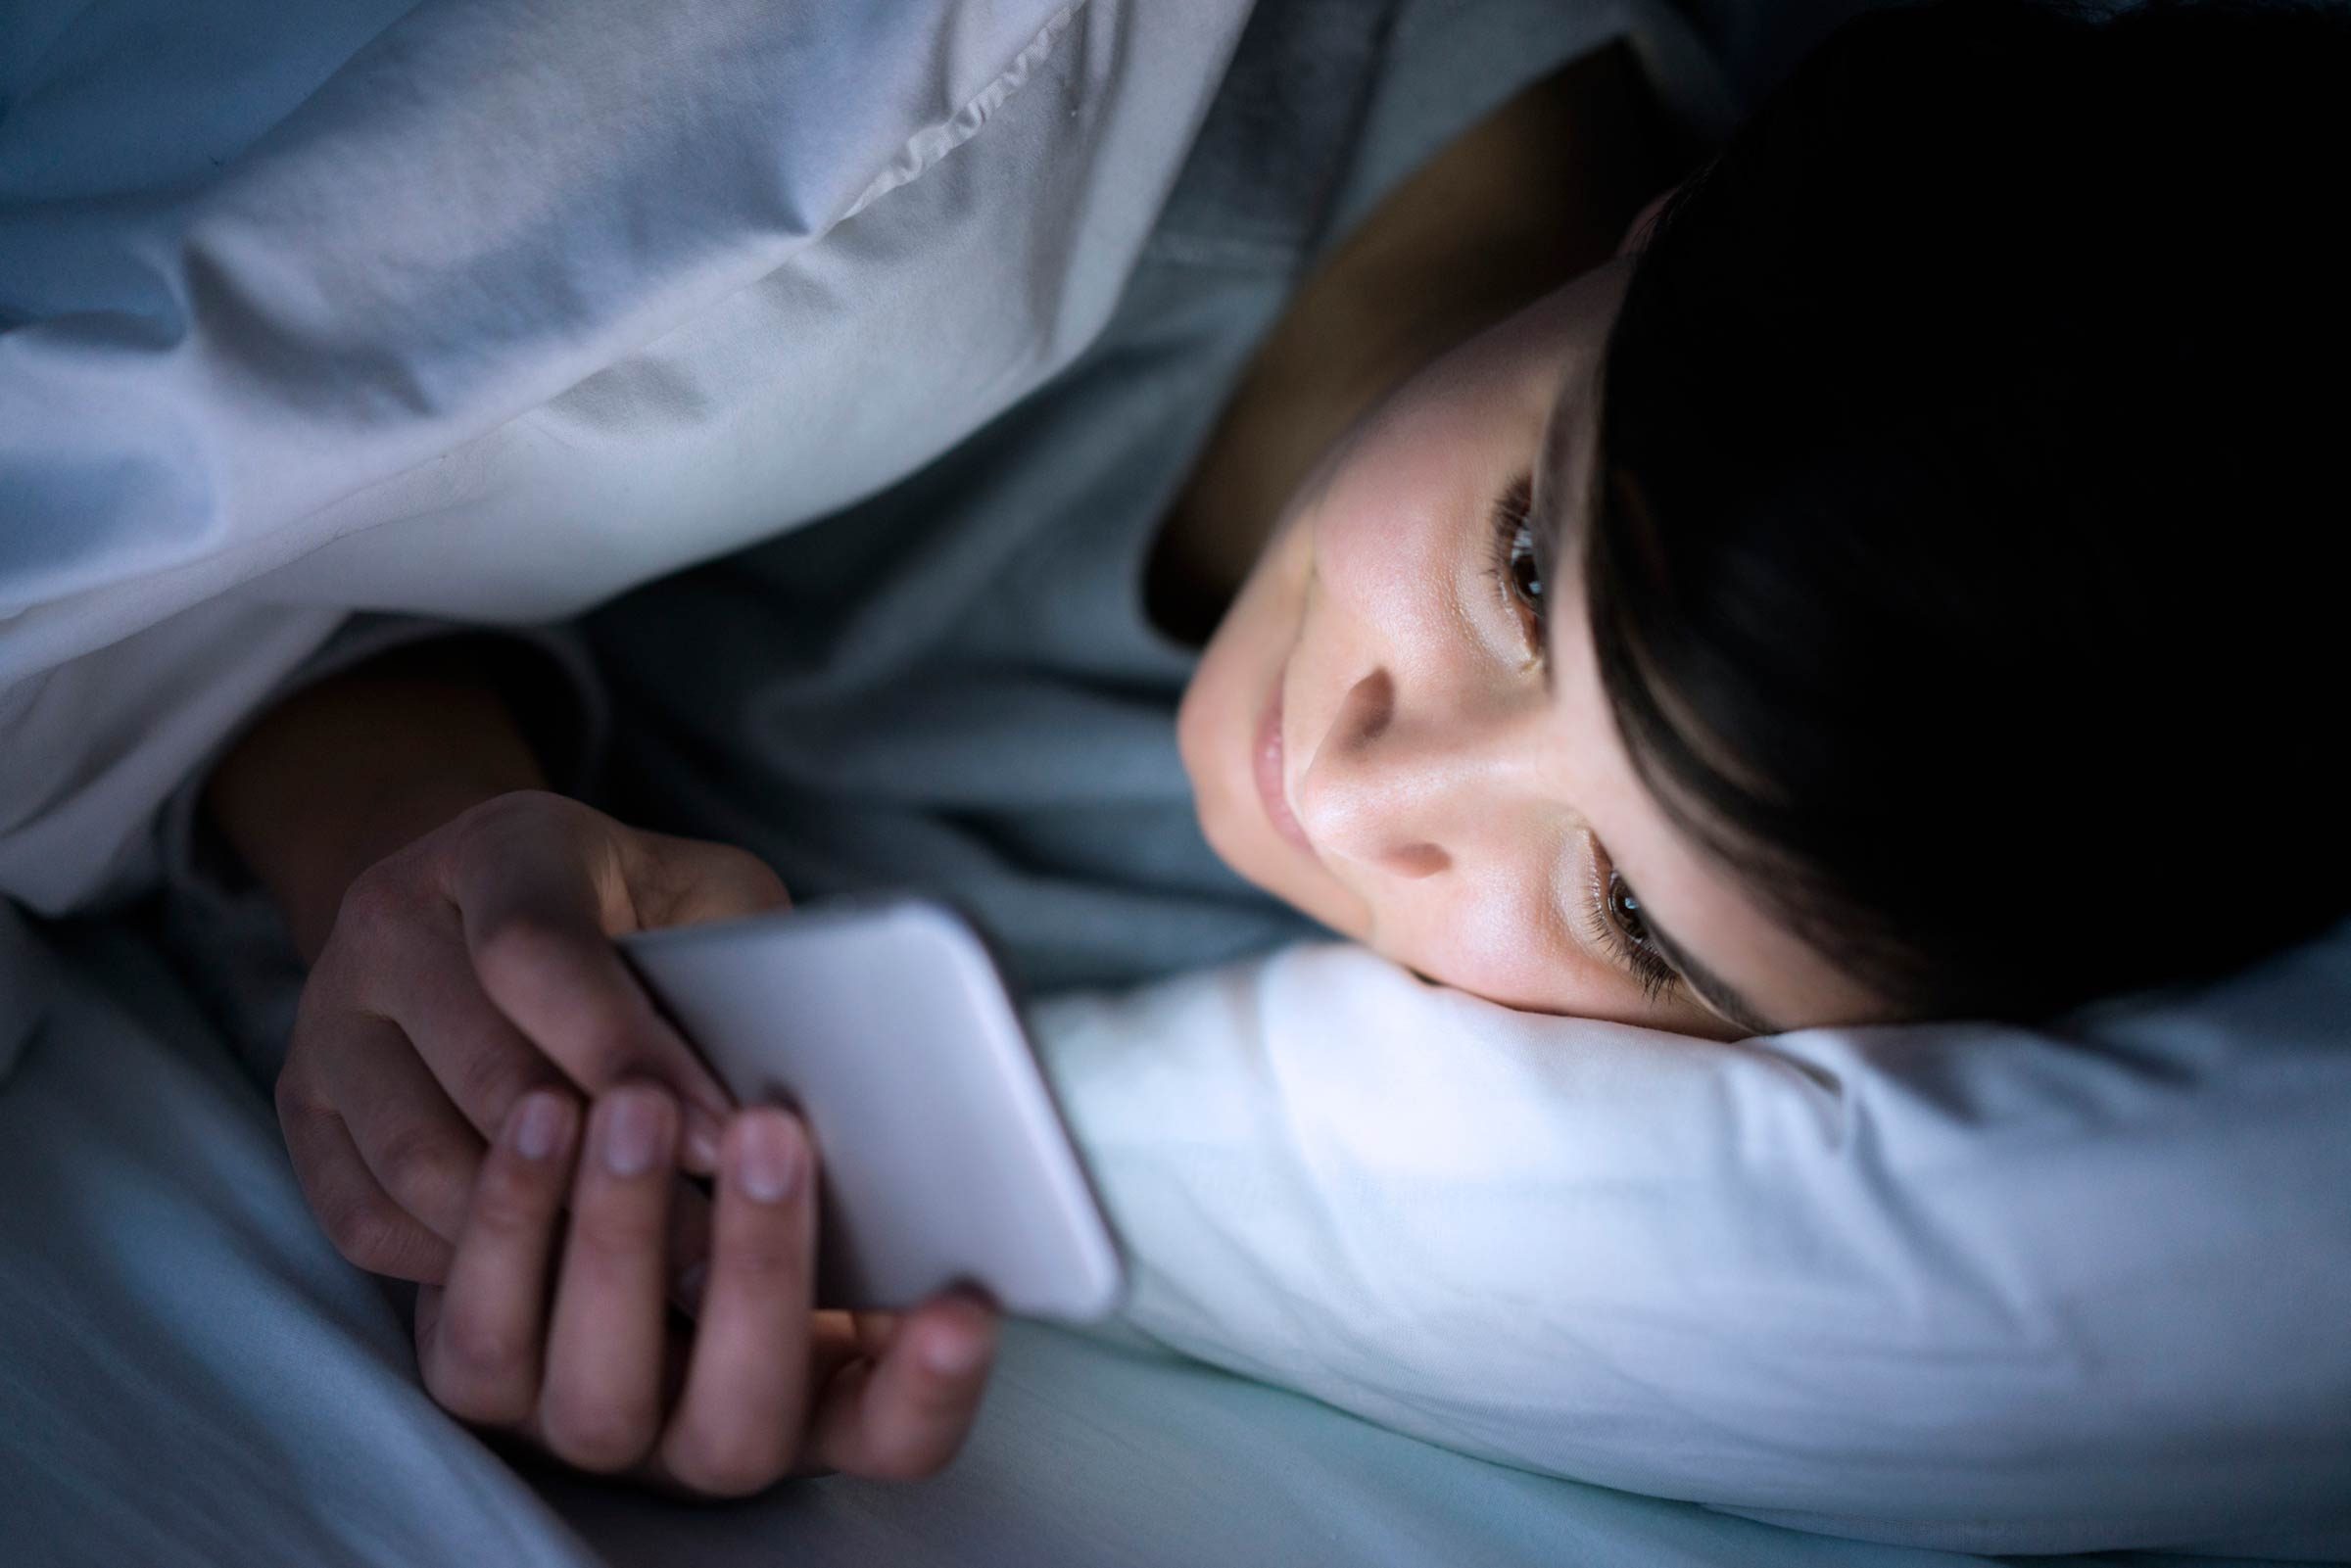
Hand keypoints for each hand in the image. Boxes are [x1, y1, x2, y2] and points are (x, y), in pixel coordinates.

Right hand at [277, 789, 787, 1286]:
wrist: (484, 909)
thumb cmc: (632, 912)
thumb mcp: (704, 893)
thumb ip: (744, 958)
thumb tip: (787, 1074)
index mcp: (498, 847)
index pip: (538, 954)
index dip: (627, 1055)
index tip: (720, 1140)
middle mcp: (386, 920)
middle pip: (484, 1073)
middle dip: (605, 1174)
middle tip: (708, 1252)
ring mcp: (326, 1017)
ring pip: (420, 1161)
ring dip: (538, 1236)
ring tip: (645, 1282)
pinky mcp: (301, 1106)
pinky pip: (366, 1218)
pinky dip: (457, 1265)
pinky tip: (548, 1281)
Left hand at [417, 1086, 999, 1493]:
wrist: (586, 1136)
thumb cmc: (727, 1145)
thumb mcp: (802, 1152)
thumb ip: (856, 1160)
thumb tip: (904, 1098)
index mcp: (823, 1398)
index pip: (897, 1435)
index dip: (932, 1387)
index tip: (965, 1308)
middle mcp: (707, 1435)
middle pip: (742, 1425)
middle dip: (761, 1276)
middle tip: (772, 1133)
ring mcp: (593, 1424)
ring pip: (601, 1396)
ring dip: (623, 1240)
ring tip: (636, 1104)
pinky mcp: (486, 1387)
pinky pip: (482, 1335)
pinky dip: (510, 1220)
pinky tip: (542, 1113)